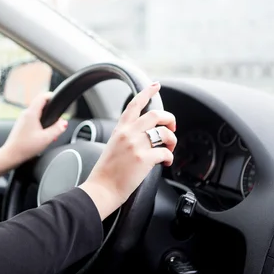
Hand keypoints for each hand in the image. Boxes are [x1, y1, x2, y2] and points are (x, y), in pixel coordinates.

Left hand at [0, 92, 67, 181]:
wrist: (11, 155)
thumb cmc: (25, 147)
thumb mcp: (46, 138)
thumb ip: (57, 129)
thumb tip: (64, 123)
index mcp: (31, 113)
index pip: (42, 97)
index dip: (52, 96)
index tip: (59, 101)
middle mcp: (25, 114)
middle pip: (41, 105)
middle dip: (51, 112)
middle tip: (58, 122)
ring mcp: (23, 119)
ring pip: (38, 113)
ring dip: (46, 120)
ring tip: (51, 132)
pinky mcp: (22, 125)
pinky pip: (33, 120)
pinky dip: (41, 125)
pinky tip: (43, 136)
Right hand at [79, 82, 176, 218]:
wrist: (102, 188)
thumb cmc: (106, 172)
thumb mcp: (113, 146)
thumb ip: (127, 137)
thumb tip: (147, 137)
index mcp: (120, 129)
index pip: (134, 104)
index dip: (147, 92)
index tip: (155, 85)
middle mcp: (128, 134)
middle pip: (155, 115)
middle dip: (169, 119)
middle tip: (172, 127)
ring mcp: (136, 145)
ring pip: (164, 133)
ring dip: (172, 140)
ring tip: (169, 148)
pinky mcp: (144, 159)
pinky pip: (166, 152)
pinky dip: (169, 157)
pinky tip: (165, 162)